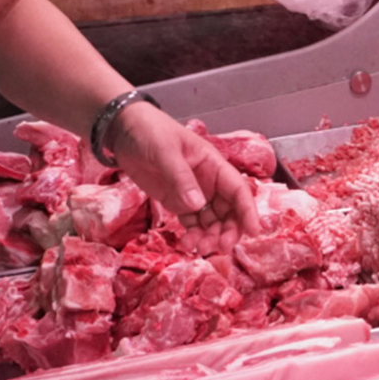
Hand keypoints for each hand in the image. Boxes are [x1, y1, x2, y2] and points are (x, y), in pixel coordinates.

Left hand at [110, 102, 262, 244]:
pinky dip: (193, 235)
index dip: (248, 210)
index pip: (238, 190)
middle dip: (228, 231)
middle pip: (229, 211)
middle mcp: (208, 182)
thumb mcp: (165, 151)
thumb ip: (181, 178)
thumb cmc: (150, 132)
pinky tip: (186, 244)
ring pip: (212, 221)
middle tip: (218, 247)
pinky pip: (192, 223)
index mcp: (213, 164)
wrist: (124, 131)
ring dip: (210, 237)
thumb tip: (198, 205)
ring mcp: (193, 193)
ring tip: (196, 248)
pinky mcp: (177, 202)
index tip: (254, 231)